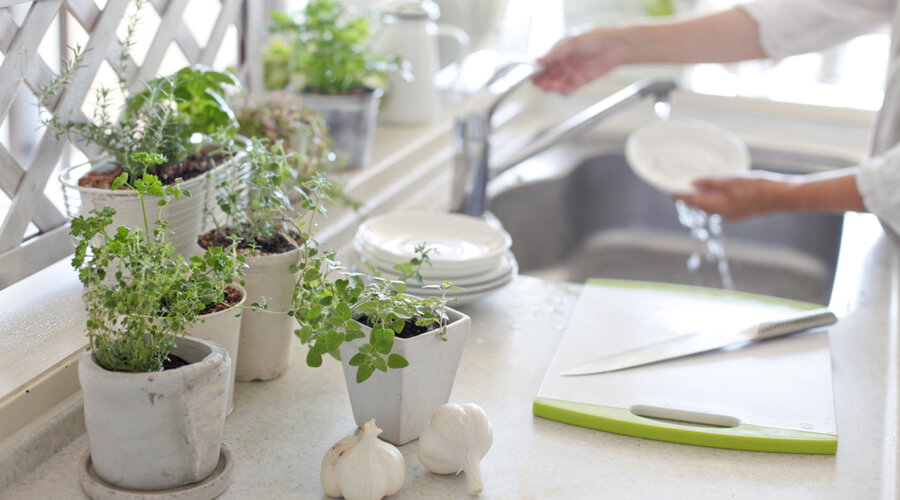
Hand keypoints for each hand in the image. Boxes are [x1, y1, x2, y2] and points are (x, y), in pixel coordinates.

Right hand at [532, 29, 628, 94]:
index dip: (537, 69)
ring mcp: (572, 72)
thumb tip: (540, 60)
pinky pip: (569, 89)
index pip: (544, 62)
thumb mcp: (572, 42)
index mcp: (559, 51)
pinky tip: (561, 90)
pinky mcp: (581, 81)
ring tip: (549, 86)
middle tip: (538, 83)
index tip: (531, 74)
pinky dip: (564, 91)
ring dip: (552, 86)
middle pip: (548, 75)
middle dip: (542, 80)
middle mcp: (564, 62)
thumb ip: (556, 53)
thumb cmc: (595, 38)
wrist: (615, 46)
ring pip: (557, 83)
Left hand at [673, 176, 788, 221]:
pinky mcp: (739, 213)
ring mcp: (732, 215)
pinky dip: (714, 201)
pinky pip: (721, 208)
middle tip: (681, 188)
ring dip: (702, 200)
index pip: (693, 203)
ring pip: (711, 208)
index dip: (681, 197)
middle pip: (701, 207)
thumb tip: (693, 183)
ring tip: (695, 190)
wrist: (781, 197)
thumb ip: (711, 183)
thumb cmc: (758, 187)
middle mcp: (723, 214)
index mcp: (719, 207)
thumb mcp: (732, 181)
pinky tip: (714, 193)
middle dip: (690, 199)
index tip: (670, 192)